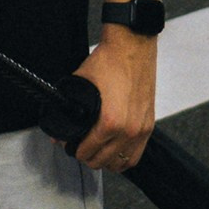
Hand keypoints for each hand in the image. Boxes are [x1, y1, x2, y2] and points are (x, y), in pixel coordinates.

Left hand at [71, 24, 156, 173]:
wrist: (132, 46)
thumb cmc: (110, 61)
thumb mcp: (80, 84)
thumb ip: (68, 108)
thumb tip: (60, 124)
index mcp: (111, 121)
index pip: (88, 151)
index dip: (74, 150)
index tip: (70, 146)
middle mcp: (129, 129)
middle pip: (104, 161)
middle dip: (87, 158)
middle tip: (79, 149)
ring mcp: (141, 128)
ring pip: (122, 163)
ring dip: (106, 162)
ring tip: (96, 153)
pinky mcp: (149, 124)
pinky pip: (137, 153)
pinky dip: (124, 158)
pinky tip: (114, 153)